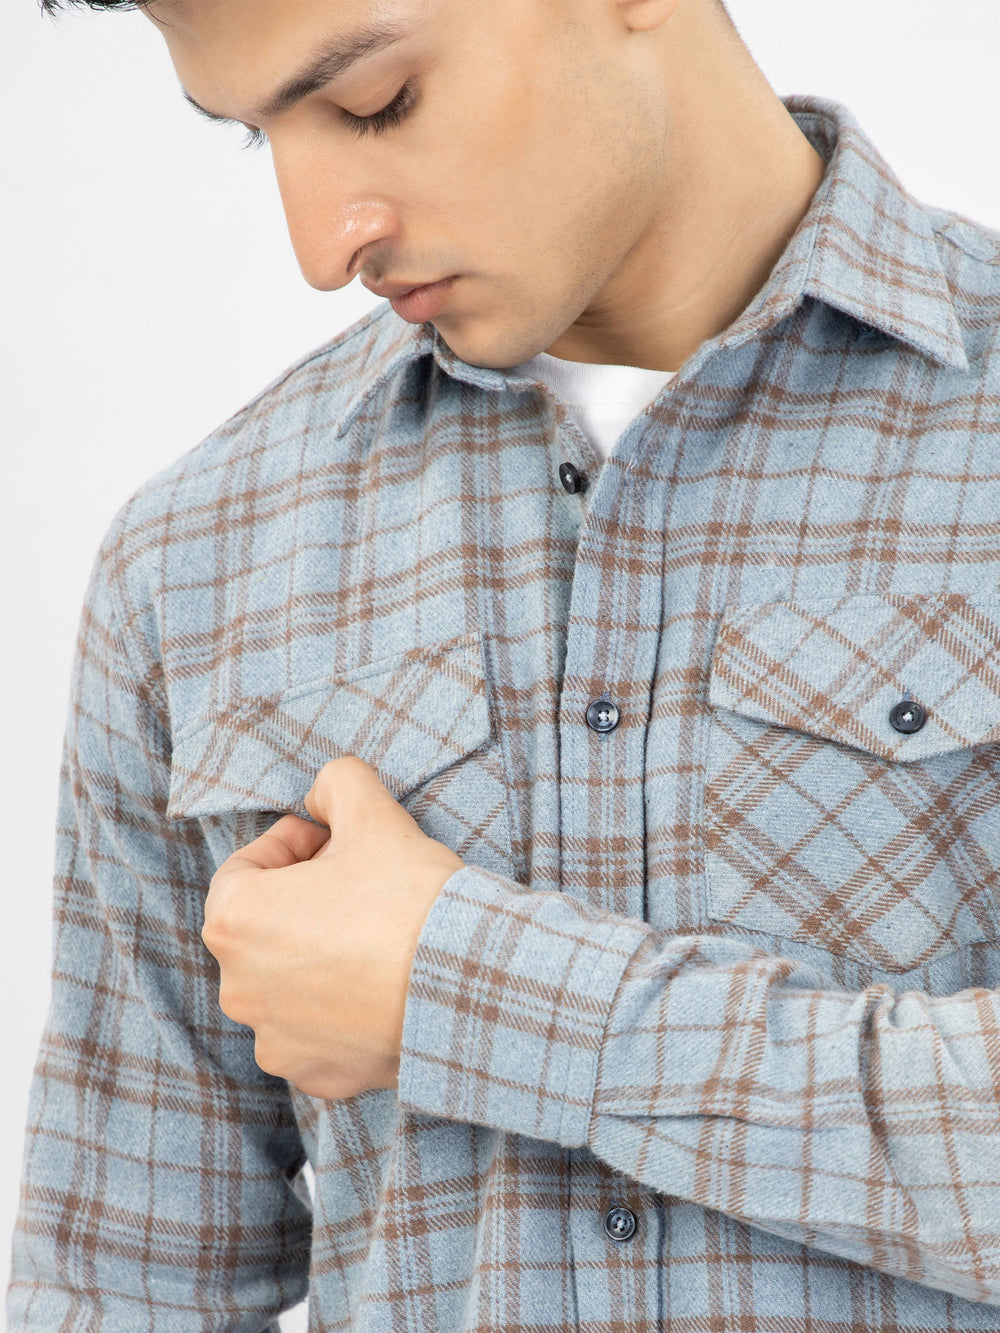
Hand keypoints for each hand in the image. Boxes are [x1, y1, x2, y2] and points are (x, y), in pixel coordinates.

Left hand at [202, 755, 465, 1099]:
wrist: (469, 984)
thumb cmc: (410, 898)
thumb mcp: (372, 811)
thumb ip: (335, 782)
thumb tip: (322, 794)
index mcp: (234, 922)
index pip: (243, 869)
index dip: (290, 846)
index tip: (332, 842)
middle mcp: (239, 989)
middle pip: (263, 929)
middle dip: (304, 901)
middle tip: (359, 884)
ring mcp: (277, 1041)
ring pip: (288, 983)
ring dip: (318, 957)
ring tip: (374, 937)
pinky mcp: (318, 1076)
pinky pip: (318, 1032)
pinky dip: (340, 1010)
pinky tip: (383, 986)